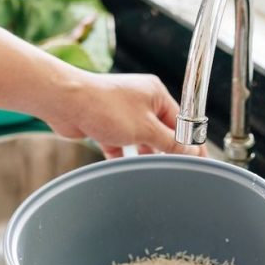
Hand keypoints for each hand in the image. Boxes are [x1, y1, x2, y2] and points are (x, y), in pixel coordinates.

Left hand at [45, 73, 205, 158]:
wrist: (65, 102)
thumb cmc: (104, 106)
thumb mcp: (145, 128)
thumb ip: (169, 142)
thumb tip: (190, 151)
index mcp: (155, 94)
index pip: (181, 121)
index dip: (190, 142)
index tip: (199, 160)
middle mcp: (140, 101)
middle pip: (161, 130)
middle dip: (166, 149)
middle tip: (175, 169)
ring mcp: (122, 112)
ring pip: (141, 138)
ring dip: (145, 153)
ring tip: (152, 170)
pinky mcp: (105, 124)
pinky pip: (121, 143)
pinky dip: (124, 155)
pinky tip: (127, 167)